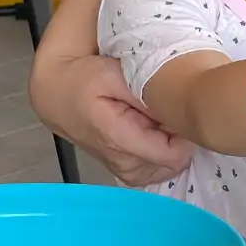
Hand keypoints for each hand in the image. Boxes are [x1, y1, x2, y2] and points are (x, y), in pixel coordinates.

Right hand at [30, 53, 192, 186]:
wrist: (59, 95)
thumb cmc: (86, 79)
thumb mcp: (114, 73)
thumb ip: (144, 90)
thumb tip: (175, 107)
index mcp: (120, 139)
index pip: (173, 154)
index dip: (186, 131)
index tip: (183, 108)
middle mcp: (123, 163)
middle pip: (175, 162)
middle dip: (180, 136)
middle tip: (170, 108)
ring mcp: (125, 171)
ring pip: (168, 167)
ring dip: (173, 143)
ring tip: (162, 116)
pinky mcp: (126, 171)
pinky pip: (157, 168)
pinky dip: (164, 151)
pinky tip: (158, 128)